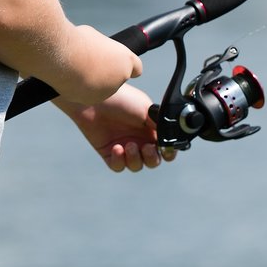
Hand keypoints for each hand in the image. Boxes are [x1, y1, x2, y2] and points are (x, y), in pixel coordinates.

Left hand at [57, 83, 178, 173]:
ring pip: (136, 166)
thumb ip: (161, 126)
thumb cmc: (122, 100)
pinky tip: (117, 148)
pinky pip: (118, 167)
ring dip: (135, 159)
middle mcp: (139, 140)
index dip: (168, 153)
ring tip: (129, 145)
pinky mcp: (108, 152)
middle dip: (152, 158)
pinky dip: (120, 161)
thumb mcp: (147, 110)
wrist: (96, 100)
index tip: (166, 151)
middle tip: (146, 148)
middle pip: (153, 161)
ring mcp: (124, 147)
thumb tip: (171, 137)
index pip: (165, 148)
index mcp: (151, 130)